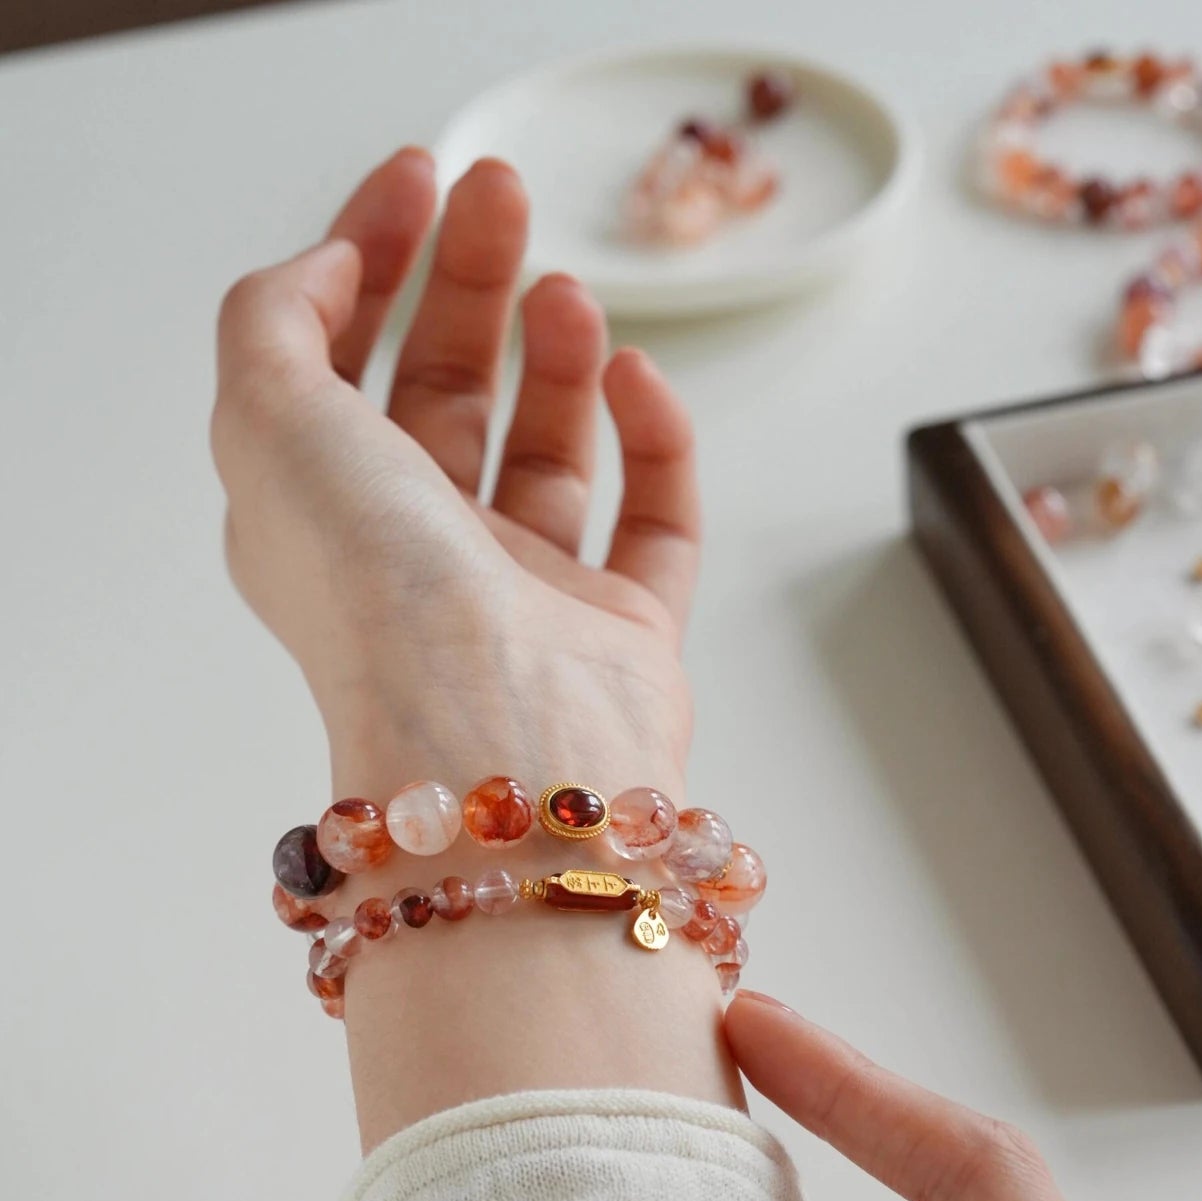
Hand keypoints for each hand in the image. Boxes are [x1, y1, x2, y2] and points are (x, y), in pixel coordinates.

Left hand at [211, 147, 698, 798]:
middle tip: (503, 196)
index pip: (344, 367)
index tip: (421, 178)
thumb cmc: (378, 595)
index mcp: (326, 519)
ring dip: (554, 357)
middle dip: (469, 284)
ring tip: (567, 294)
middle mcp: (421, 558)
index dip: (373, 261)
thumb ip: (274, 321)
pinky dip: (652, 442)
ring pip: (547, 451)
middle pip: (447, 395)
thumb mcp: (267, 421)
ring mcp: (527, 598)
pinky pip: (652, 520)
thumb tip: (329, 265)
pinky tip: (637, 379)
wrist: (495, 740)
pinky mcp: (623, 629)